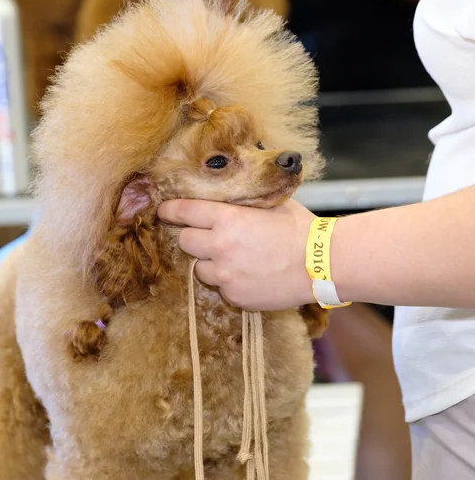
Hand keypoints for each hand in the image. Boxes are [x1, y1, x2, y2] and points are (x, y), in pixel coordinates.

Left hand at [158, 199, 315, 310]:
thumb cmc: (300, 230)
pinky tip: (248, 275)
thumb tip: (228, 190)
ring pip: (198, 268)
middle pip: (184, 242)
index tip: (164, 212)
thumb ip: (242, 200)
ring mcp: (225, 275)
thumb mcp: (270, 204)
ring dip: (209, 263)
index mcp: (227, 219)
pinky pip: (220, 288)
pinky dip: (227, 282)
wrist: (322, 265)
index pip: (183, 212)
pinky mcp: (234, 296)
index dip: (170, 211)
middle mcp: (220, 247)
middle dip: (192, 238)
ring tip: (234, 259)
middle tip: (207, 236)